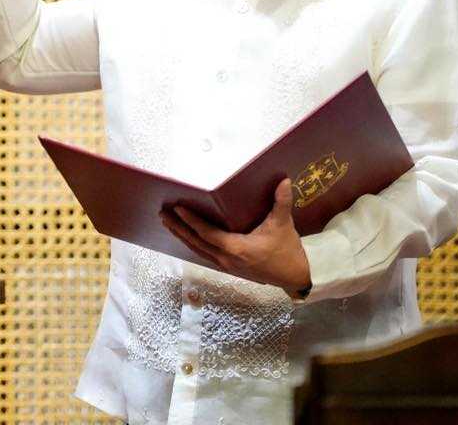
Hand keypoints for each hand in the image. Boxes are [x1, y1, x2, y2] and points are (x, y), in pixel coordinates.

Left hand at [161, 179, 310, 293]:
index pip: (207, 233)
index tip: (177, 209)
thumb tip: (283, 180)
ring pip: (198, 249)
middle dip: (178, 227)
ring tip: (168, 222)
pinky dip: (193, 243)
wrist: (294, 277)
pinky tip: (185, 236)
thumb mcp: (283, 225)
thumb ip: (281, 202)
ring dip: (182, 236)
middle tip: (163, 214)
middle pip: (196, 242)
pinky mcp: (228, 267)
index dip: (191, 221)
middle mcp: (226, 258)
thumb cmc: (287, 250)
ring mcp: (226, 264)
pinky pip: (204, 253)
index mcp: (236, 248)